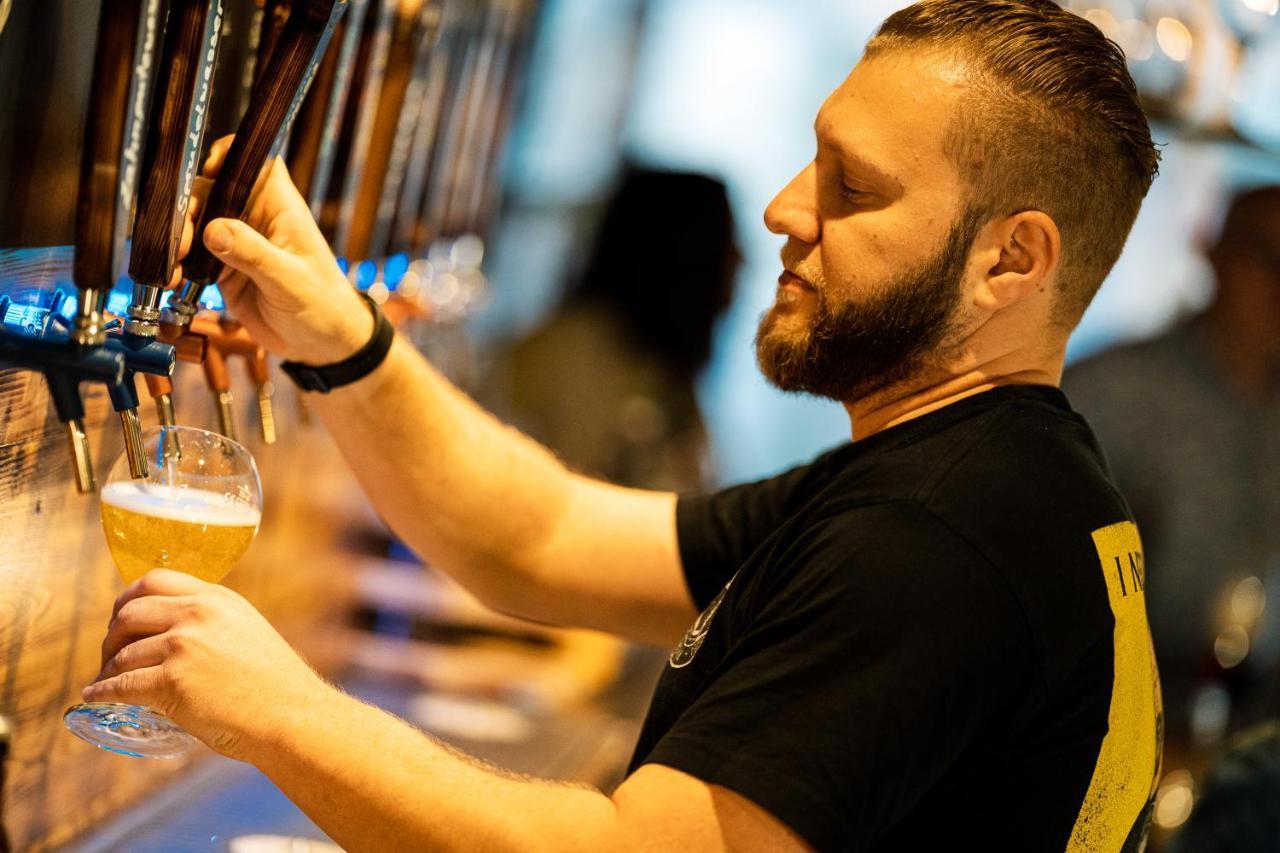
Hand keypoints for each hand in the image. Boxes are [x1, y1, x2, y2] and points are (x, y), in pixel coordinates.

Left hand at [84, 569, 330, 760]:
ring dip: (107, 670)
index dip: (127, 599)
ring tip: (107, 682)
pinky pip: (120, 685)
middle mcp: (198, 614)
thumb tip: (169, 633)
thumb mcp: (246, 631)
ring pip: (122, 654)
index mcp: (217, 598)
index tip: (119, 618)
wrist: (291, 715)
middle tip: (110, 656)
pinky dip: (102, 692)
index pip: (155, 580)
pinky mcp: (172, 681)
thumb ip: (211, 623)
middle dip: (110, 636)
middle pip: (128, 613)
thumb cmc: (273, 683)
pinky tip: (96, 696)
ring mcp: (184, 646)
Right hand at [181, 135, 373, 364]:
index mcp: (279, 206)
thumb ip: (254, 255)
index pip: (253, 161)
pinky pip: (191, 257)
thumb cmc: (323, 305)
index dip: (228, 155)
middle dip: (187, 209)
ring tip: (172, 266)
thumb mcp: (290, 280)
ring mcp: (236, 242)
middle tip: (180, 243)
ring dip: (176, 239)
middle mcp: (254, 217)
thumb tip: (214, 229)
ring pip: (194, 223)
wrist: (323, 345)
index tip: (207, 170)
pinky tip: (171, 280)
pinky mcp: (222, 268)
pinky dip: (176, 266)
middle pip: (210, 191)